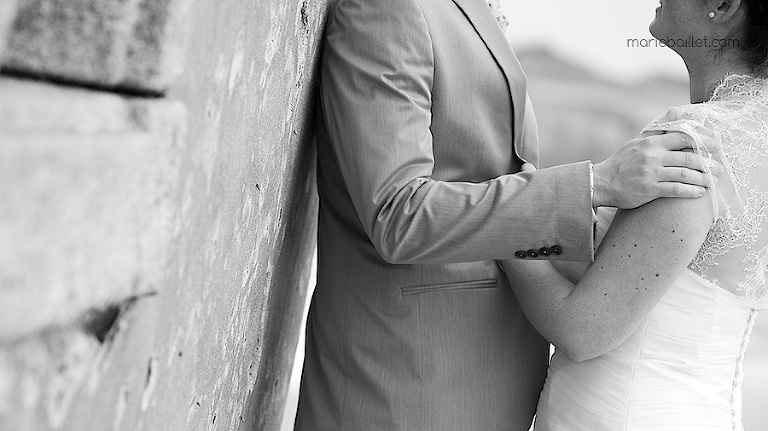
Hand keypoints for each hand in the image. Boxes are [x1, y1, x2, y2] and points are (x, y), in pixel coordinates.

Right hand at [593, 132, 723, 208]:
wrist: (602, 182)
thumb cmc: (622, 162)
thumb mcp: (638, 141)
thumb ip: (659, 129)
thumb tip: (676, 111)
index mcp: (652, 142)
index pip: (684, 137)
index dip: (704, 142)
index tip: (716, 148)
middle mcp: (653, 156)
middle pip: (689, 157)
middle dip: (709, 163)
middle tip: (720, 168)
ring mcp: (651, 173)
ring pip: (686, 174)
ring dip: (704, 178)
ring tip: (713, 182)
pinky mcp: (649, 189)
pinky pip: (676, 190)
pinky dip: (691, 191)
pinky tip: (700, 193)